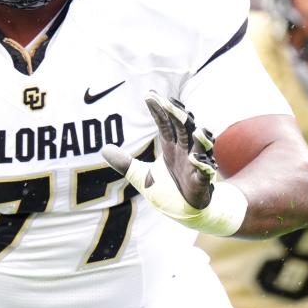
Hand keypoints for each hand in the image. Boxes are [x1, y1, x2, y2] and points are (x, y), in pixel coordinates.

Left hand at [102, 91, 246, 235]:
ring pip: (201, 147)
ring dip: (200, 138)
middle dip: (177, 115)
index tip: (150, 95)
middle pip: (183, 129)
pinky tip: (195, 158)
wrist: (184, 212)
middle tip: (169, 102)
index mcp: (171, 147)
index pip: (165, 124)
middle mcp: (185, 151)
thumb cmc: (167, 190)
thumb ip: (124, 163)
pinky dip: (202, 165)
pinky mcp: (201, 183)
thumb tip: (103, 149)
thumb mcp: (140, 176)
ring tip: (197, 128)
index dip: (158, 111)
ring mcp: (195, 166)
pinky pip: (204, 172)